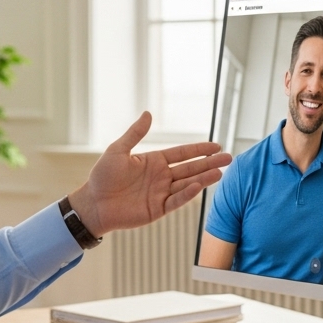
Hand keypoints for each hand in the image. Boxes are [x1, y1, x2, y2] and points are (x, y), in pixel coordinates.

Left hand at [68, 112, 231, 236]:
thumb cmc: (102, 176)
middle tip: (229, 158)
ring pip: (187, 184)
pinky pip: (176, 200)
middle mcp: (161, 177)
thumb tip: (148, 113)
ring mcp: (161, 193)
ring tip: (220, 172)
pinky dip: (187, 194)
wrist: (93, 203)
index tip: (216, 145)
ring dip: (204, 178)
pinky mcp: (158, 209)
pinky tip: (198, 186)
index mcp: (154, 162)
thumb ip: (135, 134)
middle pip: (190, 168)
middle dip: (209, 163)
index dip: (199, 149)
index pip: (182, 154)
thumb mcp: (118, 150)